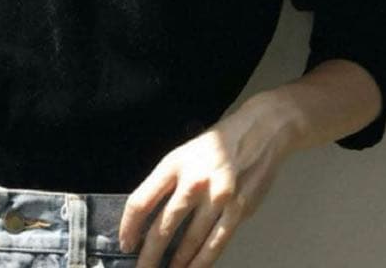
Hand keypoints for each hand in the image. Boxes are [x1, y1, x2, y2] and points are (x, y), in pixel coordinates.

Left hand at [118, 97, 287, 267]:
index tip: (126, 242)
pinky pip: (216, 242)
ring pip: (190, 240)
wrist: (259, 131)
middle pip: (163, 226)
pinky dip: (202, 261)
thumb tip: (148, 219)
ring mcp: (218, 196)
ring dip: (177, 263)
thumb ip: (167, 183)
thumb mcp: (184, 154)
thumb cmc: (217, 145)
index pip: (141, 200)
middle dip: (149, 255)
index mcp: (174, 163)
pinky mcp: (238, 209)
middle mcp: (194, 180)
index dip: (129, 227)